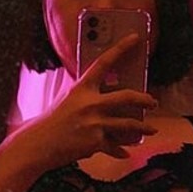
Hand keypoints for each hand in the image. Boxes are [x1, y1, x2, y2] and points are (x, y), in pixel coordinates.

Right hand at [18, 34, 157, 167]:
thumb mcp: (67, 97)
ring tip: (151, 130)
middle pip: (127, 96)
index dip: (121, 48)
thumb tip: (99, 82)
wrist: (39, 143)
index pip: (104, 62)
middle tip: (153, 102)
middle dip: (145, 99)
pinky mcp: (95, 143)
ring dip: (143, 128)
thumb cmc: (53, 119)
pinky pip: (115, 146)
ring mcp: (94, 124)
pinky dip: (121, 150)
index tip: (136, 38)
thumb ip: (83, 89)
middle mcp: (91, 104)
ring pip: (129, 124)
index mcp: (82, 88)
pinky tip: (126, 153)